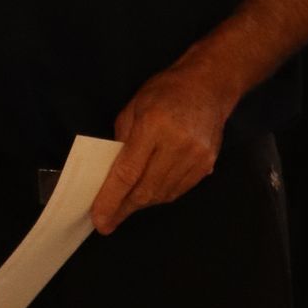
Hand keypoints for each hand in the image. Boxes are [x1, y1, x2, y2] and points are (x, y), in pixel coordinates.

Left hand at [90, 62, 235, 234]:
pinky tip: (148, 194)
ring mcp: (196, 158)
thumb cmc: (165, 91)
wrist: (208, 87)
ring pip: (163, 195)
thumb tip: (111, 176)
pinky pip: (178, 190)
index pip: (128, 172)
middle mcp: (177, 145)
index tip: (99, 219)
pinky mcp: (207, 165)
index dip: (111, 199)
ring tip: (126, 206)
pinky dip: (160, 196)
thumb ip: (121, 142)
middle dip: (123, 208)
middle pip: (146, 189)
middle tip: (107, 221)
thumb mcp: (133, 108)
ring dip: (141, 203)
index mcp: (153, 126)